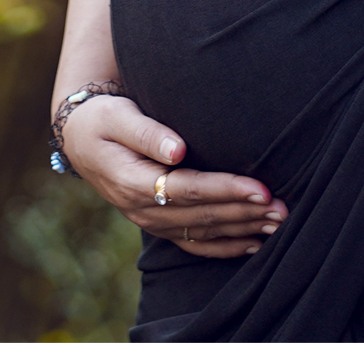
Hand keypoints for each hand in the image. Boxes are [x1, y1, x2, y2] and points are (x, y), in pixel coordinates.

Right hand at [59, 94, 285, 257]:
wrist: (80, 139)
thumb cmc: (102, 120)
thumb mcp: (117, 117)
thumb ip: (146, 133)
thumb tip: (177, 150)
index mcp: (134, 182)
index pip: (188, 189)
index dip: (226, 190)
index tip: (260, 188)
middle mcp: (143, 210)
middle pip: (202, 215)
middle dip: (245, 213)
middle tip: (283, 208)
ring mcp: (152, 222)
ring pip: (204, 232)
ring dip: (243, 229)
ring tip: (279, 223)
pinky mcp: (159, 224)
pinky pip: (196, 243)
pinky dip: (226, 246)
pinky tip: (254, 242)